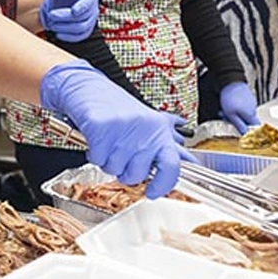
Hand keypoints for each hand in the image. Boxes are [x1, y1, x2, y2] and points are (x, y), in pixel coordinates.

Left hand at [40, 0, 99, 41]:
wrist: (59, 7)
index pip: (87, 5)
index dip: (80, 8)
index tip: (73, 11)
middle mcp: (94, 11)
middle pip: (82, 18)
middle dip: (65, 18)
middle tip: (50, 15)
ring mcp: (90, 23)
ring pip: (80, 29)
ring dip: (64, 27)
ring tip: (51, 23)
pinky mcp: (85, 33)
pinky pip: (78, 37)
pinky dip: (67, 37)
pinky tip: (57, 33)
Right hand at [40, 60, 187, 197]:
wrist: (88, 87)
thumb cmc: (117, 107)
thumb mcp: (148, 123)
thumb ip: (166, 144)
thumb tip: (189, 163)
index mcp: (159, 130)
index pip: (172, 166)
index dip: (163, 185)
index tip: (152, 192)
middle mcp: (145, 129)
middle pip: (137, 174)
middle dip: (124, 171)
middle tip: (120, 155)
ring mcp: (123, 128)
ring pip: (114, 169)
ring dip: (107, 161)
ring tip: (108, 143)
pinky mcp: (101, 127)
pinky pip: (97, 159)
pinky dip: (93, 153)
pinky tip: (96, 139)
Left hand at [219, 81, 259, 133]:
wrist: (230, 81)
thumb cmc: (230, 97)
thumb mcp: (232, 115)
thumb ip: (240, 126)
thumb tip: (246, 135)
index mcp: (251, 115)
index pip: (255, 129)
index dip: (249, 133)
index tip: (242, 132)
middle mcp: (253, 109)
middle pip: (247, 122)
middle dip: (236, 122)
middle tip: (227, 118)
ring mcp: (251, 102)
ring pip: (243, 114)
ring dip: (234, 114)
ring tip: (225, 110)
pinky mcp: (247, 97)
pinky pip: (242, 107)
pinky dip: (235, 108)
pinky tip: (229, 104)